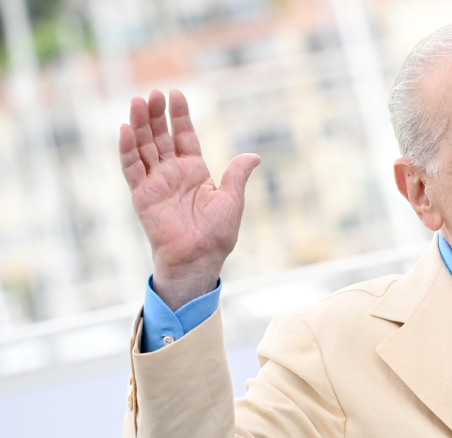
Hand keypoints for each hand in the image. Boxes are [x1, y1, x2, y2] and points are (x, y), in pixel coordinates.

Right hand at [120, 89, 259, 309]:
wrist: (200, 258)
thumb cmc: (217, 234)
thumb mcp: (232, 199)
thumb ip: (236, 174)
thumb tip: (254, 156)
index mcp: (194, 171)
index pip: (183, 136)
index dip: (179, 116)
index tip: (176, 93)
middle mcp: (172, 173)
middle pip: (160, 137)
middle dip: (156, 114)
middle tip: (153, 92)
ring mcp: (155, 182)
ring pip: (144, 147)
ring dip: (140, 124)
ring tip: (137, 100)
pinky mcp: (142, 195)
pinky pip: (131, 168)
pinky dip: (127, 149)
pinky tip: (124, 129)